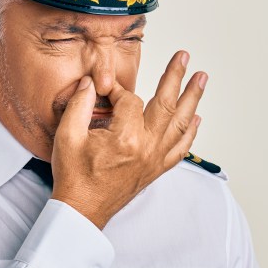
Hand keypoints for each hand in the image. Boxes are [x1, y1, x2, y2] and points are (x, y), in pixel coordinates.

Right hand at [50, 51, 206, 228]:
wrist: (82, 211)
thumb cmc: (74, 177)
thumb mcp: (67, 136)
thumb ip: (80, 104)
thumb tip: (90, 82)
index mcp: (126, 138)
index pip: (128, 100)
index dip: (115, 89)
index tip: (103, 87)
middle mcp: (147, 148)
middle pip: (166, 104)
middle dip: (175, 77)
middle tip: (184, 57)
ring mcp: (155, 160)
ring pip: (180, 124)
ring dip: (192, 99)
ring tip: (201, 79)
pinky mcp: (156, 169)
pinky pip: (180, 149)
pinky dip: (190, 132)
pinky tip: (196, 118)